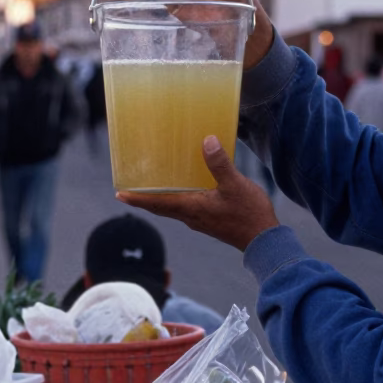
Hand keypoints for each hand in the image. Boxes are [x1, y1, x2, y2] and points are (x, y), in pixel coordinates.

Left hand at [117, 136, 279, 250]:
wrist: (263, 241)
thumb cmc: (248, 214)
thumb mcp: (234, 185)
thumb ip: (219, 164)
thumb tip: (206, 141)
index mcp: (191, 208)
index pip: (156, 203)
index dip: (137, 198)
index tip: (119, 194)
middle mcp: (190, 216)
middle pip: (160, 207)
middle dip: (144, 199)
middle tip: (129, 190)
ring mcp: (200, 220)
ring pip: (172, 208)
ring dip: (160, 199)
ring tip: (153, 186)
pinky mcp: (209, 221)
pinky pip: (186, 209)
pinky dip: (177, 199)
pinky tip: (186, 189)